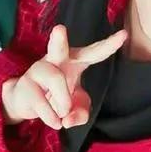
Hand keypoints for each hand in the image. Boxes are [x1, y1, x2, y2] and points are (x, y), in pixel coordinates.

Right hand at [1, 24, 126, 128]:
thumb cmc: (58, 96)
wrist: (27, 101)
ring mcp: (39, 69)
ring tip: (63, 112)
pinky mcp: (26, 84)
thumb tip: (67, 119)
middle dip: (59, 40)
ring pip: (54, 78)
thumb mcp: (76, 107)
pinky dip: (51, 116)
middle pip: (58, 47)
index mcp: (75, 60)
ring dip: (63, 101)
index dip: (109, 44)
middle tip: (59, 29)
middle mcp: (56, 59)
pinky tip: (55, 121)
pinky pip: (40, 101)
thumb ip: (80, 113)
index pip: (95, 52)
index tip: (124, 34)